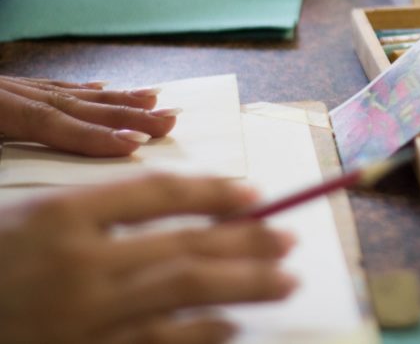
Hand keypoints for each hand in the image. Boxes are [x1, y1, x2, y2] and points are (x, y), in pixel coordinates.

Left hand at [0, 76, 176, 156]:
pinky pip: (50, 85)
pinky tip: (103, 86)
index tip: (136, 143)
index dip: (93, 134)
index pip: (50, 122)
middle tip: (168, 120)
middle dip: (123, 113)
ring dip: (114, 98)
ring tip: (153, 99)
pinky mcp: (6, 90)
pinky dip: (82, 88)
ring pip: (70, 92)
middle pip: (74, 104)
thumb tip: (28, 143)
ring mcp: (9, 89)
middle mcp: (10, 94)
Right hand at [0, 175, 295, 343]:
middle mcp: (78, 263)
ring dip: (244, 283)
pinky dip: (201, 334)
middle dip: (246, 240)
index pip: (159, 192)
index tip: (253, 193)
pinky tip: (234, 325)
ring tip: (286, 278)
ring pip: (184, 292)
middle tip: (290, 237)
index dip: (214, 191)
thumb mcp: (29, 217)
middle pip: (185, 243)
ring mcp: (82, 316)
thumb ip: (102, 211)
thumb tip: (188, 208)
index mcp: (61, 215)